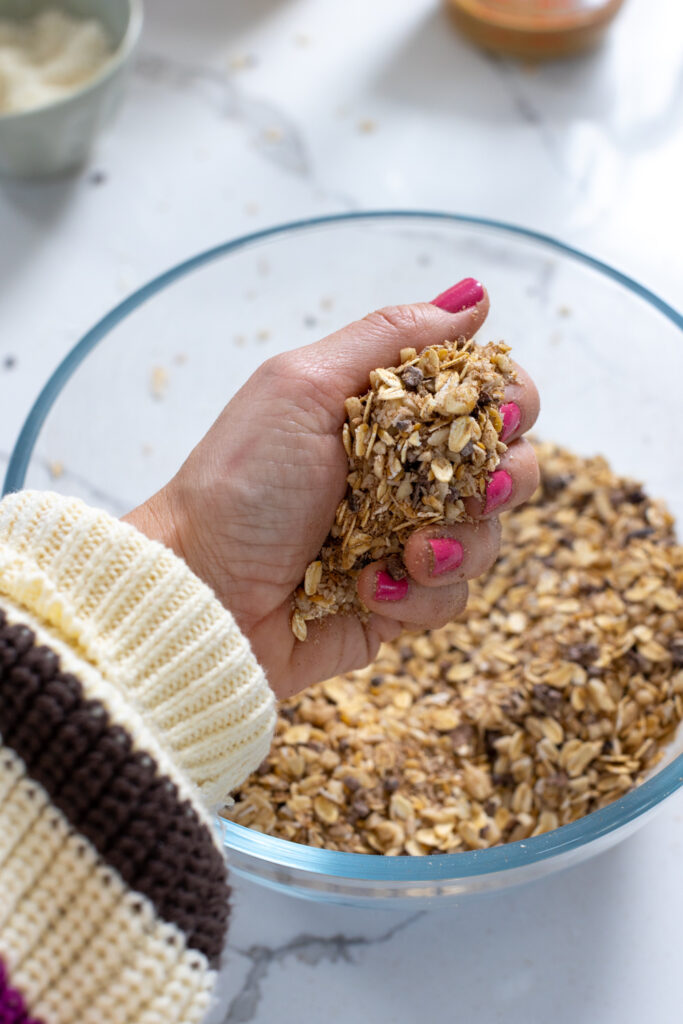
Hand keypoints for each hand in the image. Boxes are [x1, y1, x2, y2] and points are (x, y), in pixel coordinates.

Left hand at [124, 279, 539, 698]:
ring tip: (410, 553)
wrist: (203, 591)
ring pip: (490, 534)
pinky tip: (368, 589)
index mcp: (388, 415)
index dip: (507, 402)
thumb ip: (390, 337)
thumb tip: (473, 294)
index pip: (482, 396)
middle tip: (482, 488)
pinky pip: (453, 597)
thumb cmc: (242, 482)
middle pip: (507, 463)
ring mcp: (408, 538)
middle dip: (507, 476)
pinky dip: (418, 595)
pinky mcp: (403, 600)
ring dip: (461, 543)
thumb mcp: (304, 386)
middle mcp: (407, 473)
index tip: (494, 415)